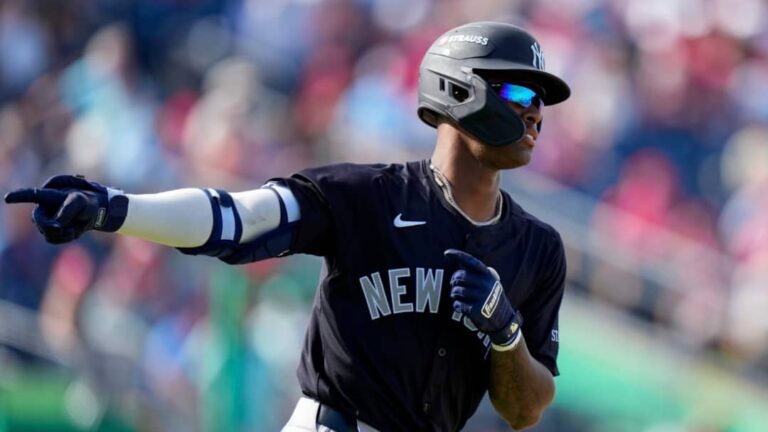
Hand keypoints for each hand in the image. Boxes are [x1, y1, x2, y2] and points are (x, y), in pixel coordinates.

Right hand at [4, 175, 126, 243]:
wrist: (98, 213)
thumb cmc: (90, 202)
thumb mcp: (81, 203)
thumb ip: (66, 211)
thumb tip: (54, 225)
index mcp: (50, 196)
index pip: (33, 195)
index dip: (20, 196)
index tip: (8, 198)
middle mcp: (46, 207)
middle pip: (40, 221)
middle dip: (53, 227)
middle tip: (68, 229)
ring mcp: (49, 219)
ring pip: (47, 233)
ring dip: (63, 234)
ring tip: (76, 227)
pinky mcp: (54, 230)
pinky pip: (54, 239)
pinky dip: (65, 238)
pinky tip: (75, 231)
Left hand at [444, 249, 521, 346]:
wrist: (504, 320)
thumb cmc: (490, 298)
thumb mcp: (488, 282)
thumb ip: (475, 274)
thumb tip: (458, 262)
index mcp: (488, 275)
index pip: (471, 261)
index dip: (458, 255)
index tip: (446, 253)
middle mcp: (486, 284)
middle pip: (459, 276)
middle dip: (453, 281)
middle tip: (454, 286)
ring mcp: (482, 297)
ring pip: (456, 291)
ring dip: (454, 295)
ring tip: (459, 297)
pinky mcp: (477, 310)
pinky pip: (457, 304)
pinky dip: (457, 306)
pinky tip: (462, 307)